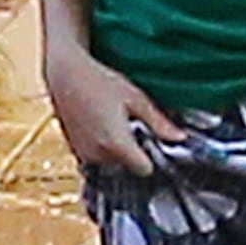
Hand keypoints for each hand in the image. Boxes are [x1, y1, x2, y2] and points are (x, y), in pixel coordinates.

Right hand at [47, 48, 189, 175]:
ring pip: (111, 165)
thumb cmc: (100, 81)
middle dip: (132, 153)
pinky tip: (101, 127)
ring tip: (114, 125)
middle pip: (127, 168)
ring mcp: (84, 154)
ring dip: (116, 152)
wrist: (65, 74)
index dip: (151, 158)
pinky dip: (101, 149)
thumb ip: (158, 122)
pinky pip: (96, 159)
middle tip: (132, 128)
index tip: (151, 143)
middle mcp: (98, 155)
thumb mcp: (135, 98)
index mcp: (117, 144)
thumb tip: (180, 138)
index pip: (144, 170)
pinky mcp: (74, 151)